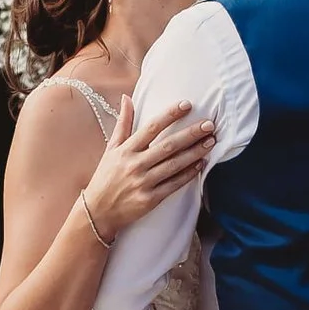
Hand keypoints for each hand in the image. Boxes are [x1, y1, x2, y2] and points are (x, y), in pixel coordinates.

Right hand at [82, 94, 213, 241]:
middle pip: (168, 146)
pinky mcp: (150, 199)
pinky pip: (174, 184)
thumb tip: (127, 98)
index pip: (151, 127)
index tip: (187, 105)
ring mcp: (143, 182)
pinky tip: (200, 165)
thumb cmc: (106, 177)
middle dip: (190, 134)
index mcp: (126, 150)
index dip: (170, 115)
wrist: (98, 212)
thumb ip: (123, 123)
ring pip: (174, 164)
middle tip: (209, 125)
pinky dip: (188, 174)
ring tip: (210, 142)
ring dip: (195, 153)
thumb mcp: (111, 149)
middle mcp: (135, 165)